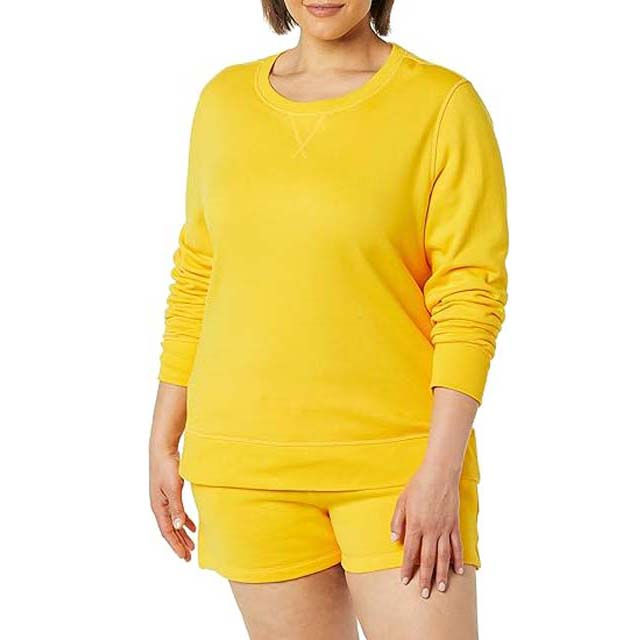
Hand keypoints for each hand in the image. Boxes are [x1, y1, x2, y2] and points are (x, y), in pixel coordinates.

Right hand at [149, 447, 195, 560]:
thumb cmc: (166, 467)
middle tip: (188, 557)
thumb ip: (176, 507)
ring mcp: (165, 500)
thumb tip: (178, 527)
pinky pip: (177, 512)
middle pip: (170, 530)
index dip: (175, 545)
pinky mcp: (171, 493)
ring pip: (174, 522)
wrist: (163, 450)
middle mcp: (160, 506)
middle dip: (179, 544)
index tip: (184, 557)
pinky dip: (184, 521)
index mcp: (158, 507)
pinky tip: (192, 527)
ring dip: (182, 534)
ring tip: (191, 545)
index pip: (167, 532)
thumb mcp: (173, 488)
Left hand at [390, 464, 464, 597]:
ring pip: (443, 556)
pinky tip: (458, 571)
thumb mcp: (402, 501)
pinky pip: (457, 546)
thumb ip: (397, 521)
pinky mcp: (454, 524)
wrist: (439, 473)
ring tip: (441, 588)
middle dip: (425, 578)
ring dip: (442, 574)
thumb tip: (394, 540)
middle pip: (428, 559)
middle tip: (424, 594)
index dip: (407, 568)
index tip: (405, 581)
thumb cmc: (418, 485)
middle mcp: (430, 530)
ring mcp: (444, 528)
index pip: (410, 552)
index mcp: (415, 525)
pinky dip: (458, 559)